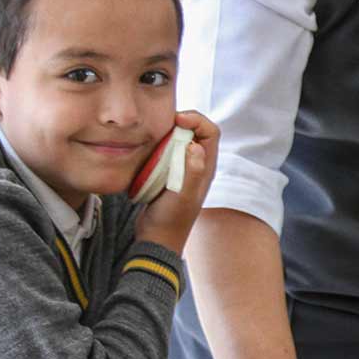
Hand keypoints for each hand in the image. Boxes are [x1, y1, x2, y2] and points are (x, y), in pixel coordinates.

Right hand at [135, 111, 219, 253]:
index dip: (196, 119)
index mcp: (206, 167)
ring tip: (154, 132)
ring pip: (180, 139)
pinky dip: (159, 144)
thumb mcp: (183, 196)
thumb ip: (192, 172)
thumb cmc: (171, 220)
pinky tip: (147, 147)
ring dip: (169, 132)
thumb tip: (195, 146)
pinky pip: (166, 150)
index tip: (176, 119)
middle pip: (196, 131)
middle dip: (182, 121)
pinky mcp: (168, 173)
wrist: (156, 239)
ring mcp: (182, 168)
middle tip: (162, 123)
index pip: (211, 131)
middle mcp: (197, 165)